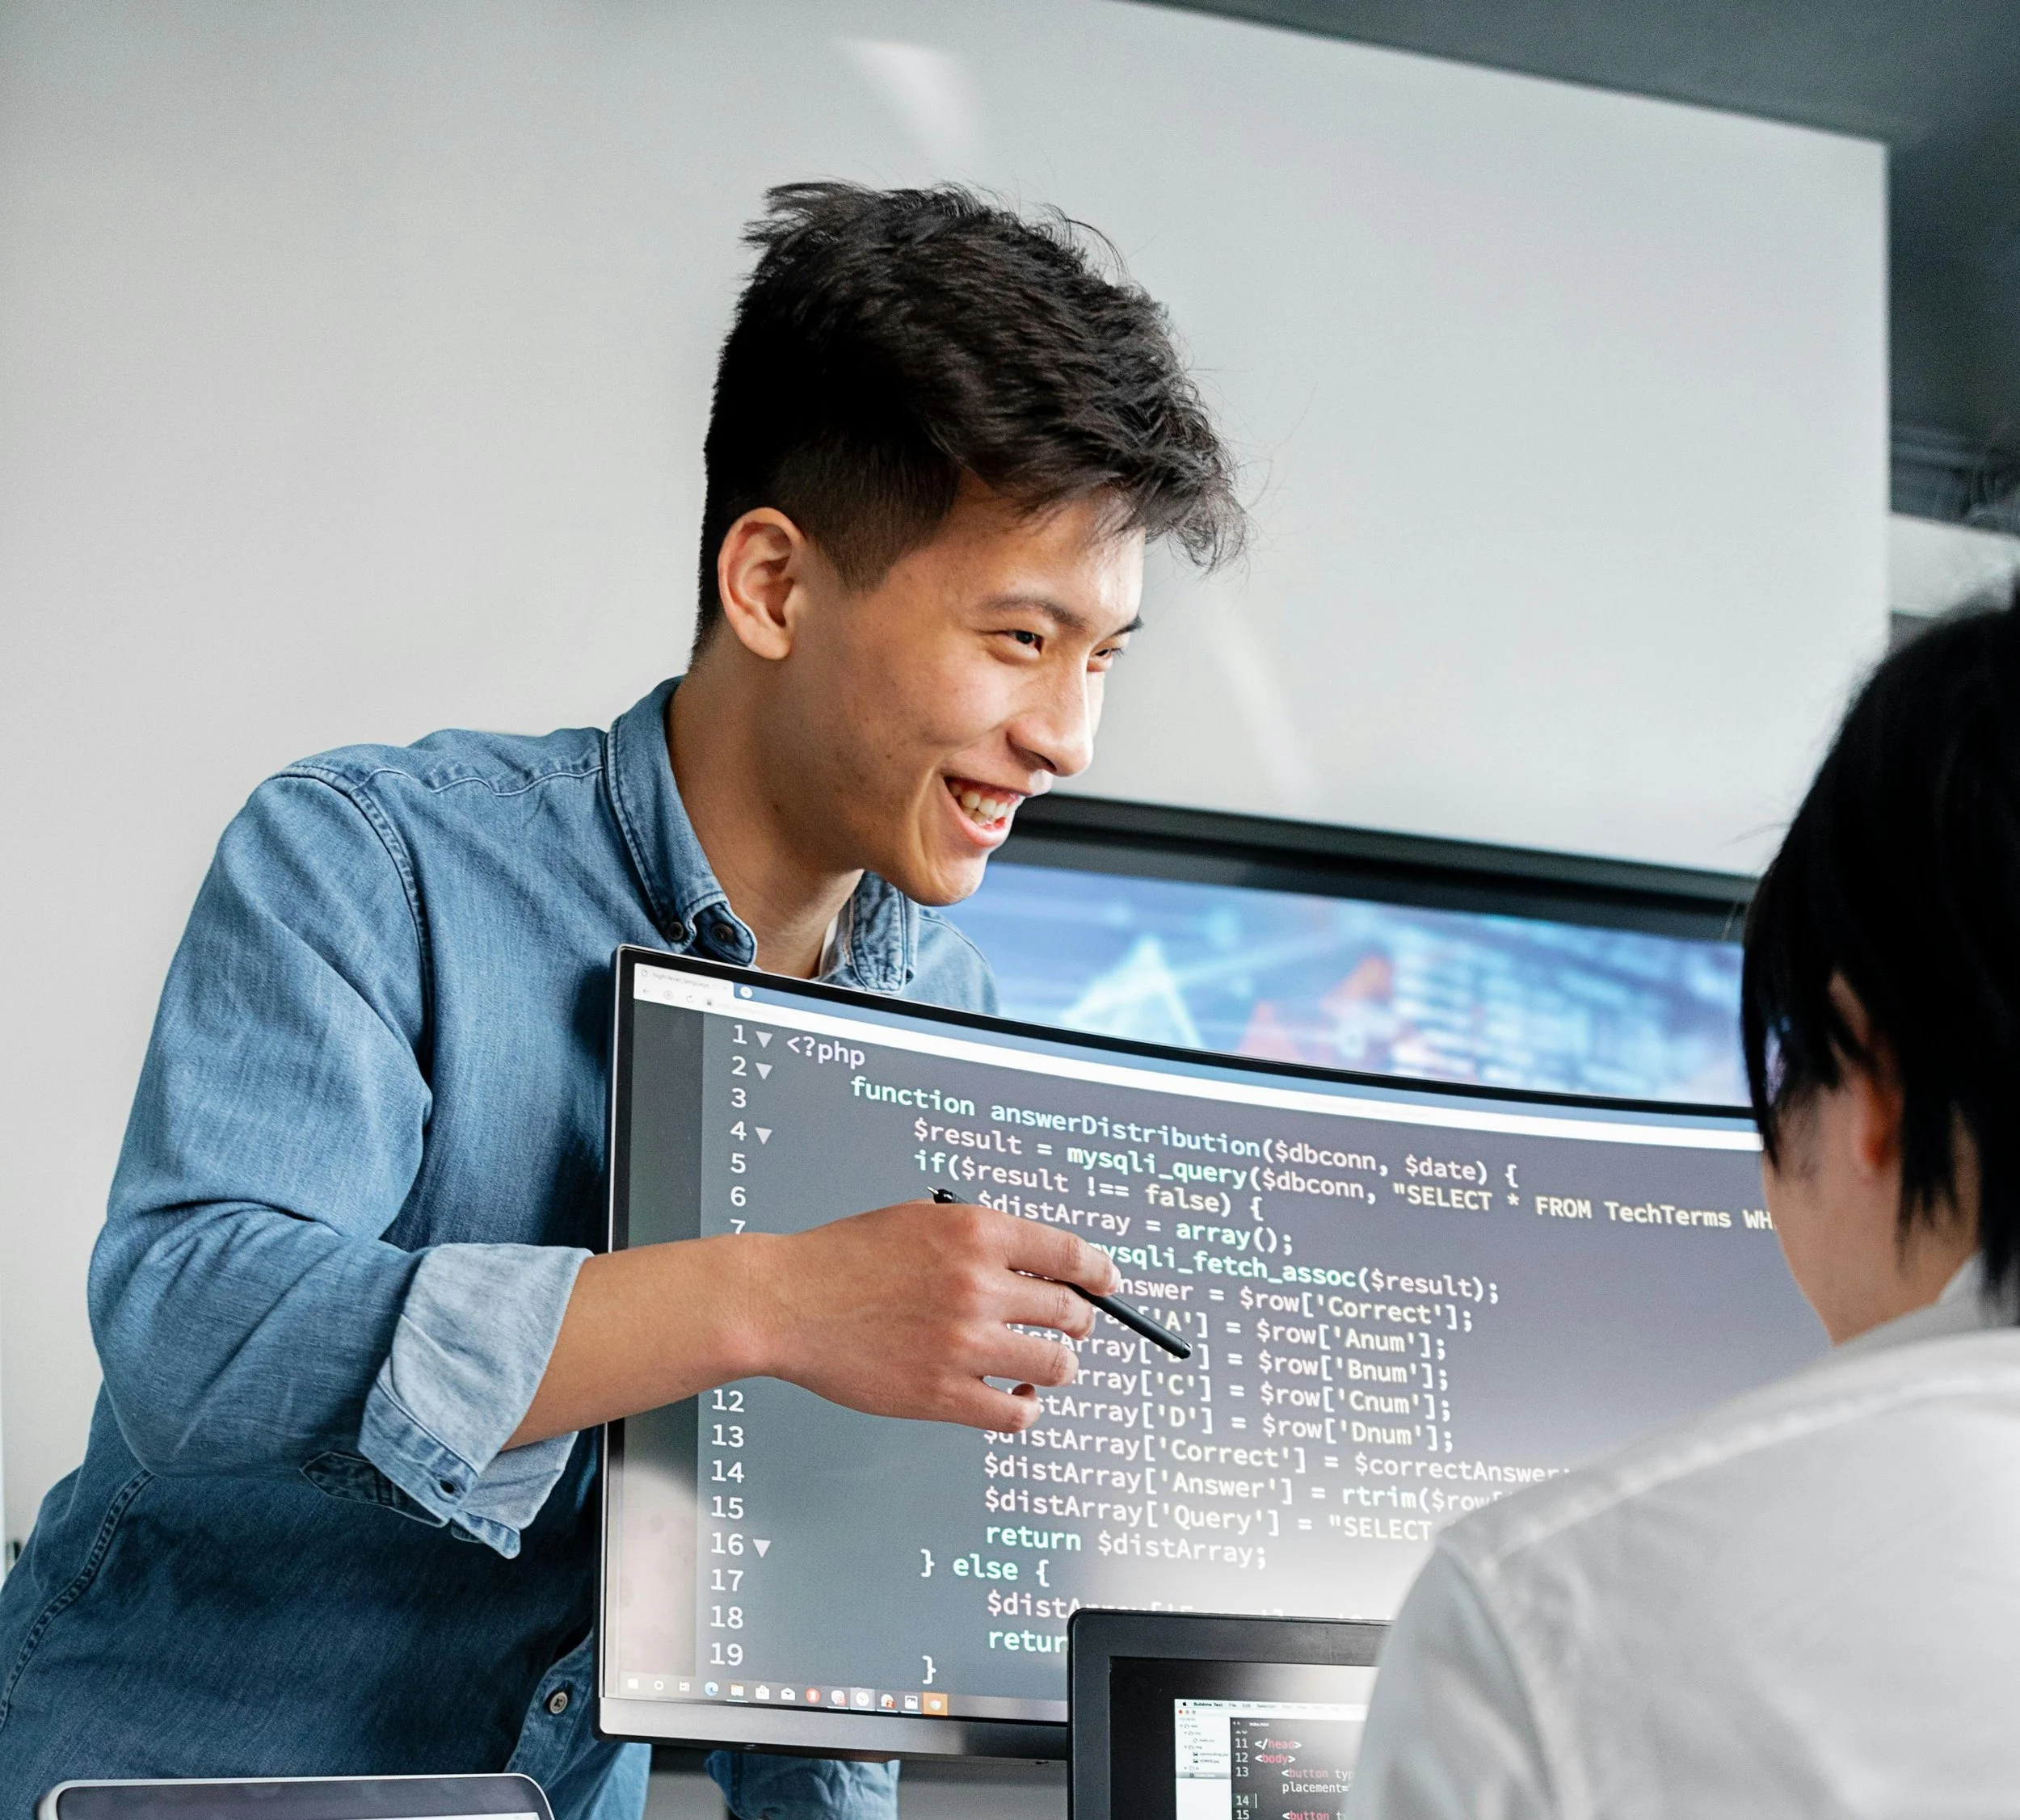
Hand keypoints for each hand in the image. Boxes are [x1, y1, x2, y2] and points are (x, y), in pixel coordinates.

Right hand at [743, 1199, 1122, 1430]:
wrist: (787, 1301)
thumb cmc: (846, 1259)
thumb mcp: (922, 1221)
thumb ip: (980, 1240)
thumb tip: (1038, 1267)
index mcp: (976, 1233)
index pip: (1070, 1254)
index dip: (1099, 1272)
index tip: (1107, 1283)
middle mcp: (978, 1285)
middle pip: (1070, 1312)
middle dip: (1078, 1322)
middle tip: (1071, 1328)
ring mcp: (963, 1343)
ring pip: (1055, 1366)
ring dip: (1058, 1367)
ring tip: (1043, 1364)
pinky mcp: (943, 1394)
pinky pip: (1016, 1414)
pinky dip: (1025, 1408)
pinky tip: (1013, 1396)